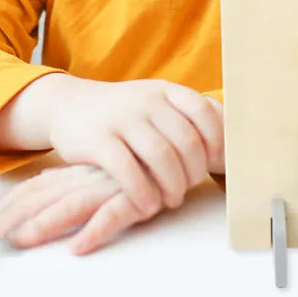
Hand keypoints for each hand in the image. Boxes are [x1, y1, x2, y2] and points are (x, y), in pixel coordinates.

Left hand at [0, 164, 151, 253]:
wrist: (189, 142)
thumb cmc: (149, 161)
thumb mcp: (109, 169)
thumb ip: (80, 177)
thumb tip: (45, 184)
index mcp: (85, 169)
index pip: (41, 185)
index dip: (13, 203)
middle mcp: (95, 174)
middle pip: (49, 194)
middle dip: (18, 216)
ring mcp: (116, 182)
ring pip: (75, 203)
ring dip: (47, 222)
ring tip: (23, 240)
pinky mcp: (141, 193)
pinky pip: (115, 213)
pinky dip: (96, 230)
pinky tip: (79, 246)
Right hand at [47, 78, 223, 217]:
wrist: (70, 105)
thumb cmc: (125, 112)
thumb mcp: (155, 101)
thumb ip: (185, 115)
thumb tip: (227, 142)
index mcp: (166, 90)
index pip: (204, 110)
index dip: (216, 138)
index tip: (216, 162)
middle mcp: (147, 101)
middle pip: (186, 139)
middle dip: (194, 170)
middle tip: (190, 186)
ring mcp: (122, 119)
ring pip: (160, 156)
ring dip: (172, 185)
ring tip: (171, 199)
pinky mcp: (98, 141)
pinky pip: (127, 170)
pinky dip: (143, 192)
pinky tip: (147, 205)